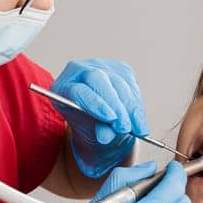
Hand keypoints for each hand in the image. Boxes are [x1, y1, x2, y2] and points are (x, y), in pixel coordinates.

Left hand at [51, 58, 150, 178]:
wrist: (99, 120)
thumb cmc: (88, 125)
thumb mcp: (90, 133)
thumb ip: (97, 131)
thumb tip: (106, 135)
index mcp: (63, 87)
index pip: (79, 91)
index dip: (96, 104)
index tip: (110, 119)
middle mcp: (79, 71)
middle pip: (100, 80)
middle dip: (116, 105)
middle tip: (125, 126)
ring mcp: (100, 66)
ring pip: (120, 83)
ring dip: (131, 108)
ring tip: (137, 129)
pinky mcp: (119, 68)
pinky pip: (132, 85)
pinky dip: (137, 105)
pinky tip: (139, 121)